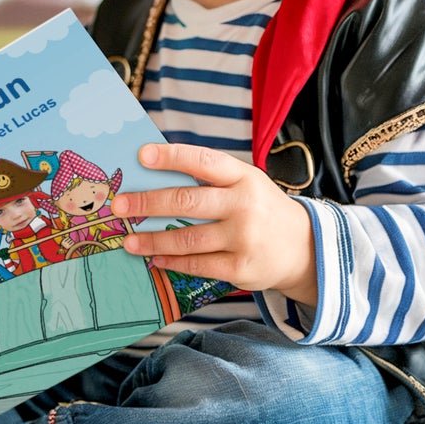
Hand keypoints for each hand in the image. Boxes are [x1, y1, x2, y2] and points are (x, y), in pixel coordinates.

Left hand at [111, 143, 316, 305]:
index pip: (203, 161)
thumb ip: (208, 181)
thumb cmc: (260, 209)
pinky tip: (154, 259)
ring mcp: (244, 238)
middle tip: (118, 207)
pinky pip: (196, 265)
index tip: (142, 155)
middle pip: (187, 202)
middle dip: (147, 204)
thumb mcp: (245, 184)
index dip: (172, 157)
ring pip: (186, 239)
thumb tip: (151, 179)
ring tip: (128, 241)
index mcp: (243, 177)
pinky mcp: (241, 268)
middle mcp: (245, 205)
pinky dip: (171, 262)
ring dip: (151, 240)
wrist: (306, 248)